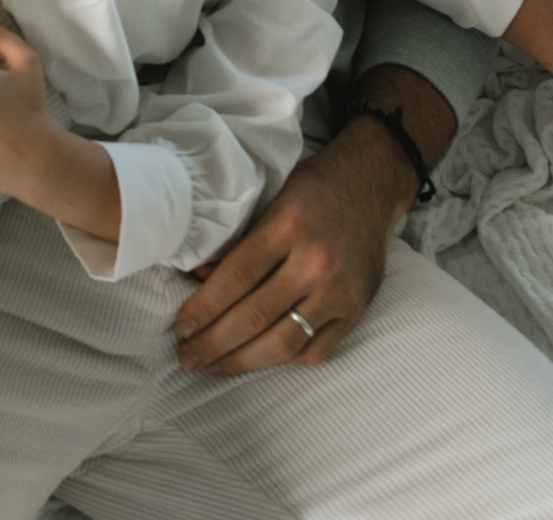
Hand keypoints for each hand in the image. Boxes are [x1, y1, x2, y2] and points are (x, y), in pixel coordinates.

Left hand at [172, 68, 452, 375]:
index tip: (181, 325)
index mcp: (290, 223)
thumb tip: (197, 279)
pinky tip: (256, 360)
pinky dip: (281, 360)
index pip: (237, 276)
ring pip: (282, 343)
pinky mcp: (356, 311)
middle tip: (186, 356)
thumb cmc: (313, 187)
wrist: (371, 185)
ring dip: (241, 362)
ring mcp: (340, 291)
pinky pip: (314, 351)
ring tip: (211, 367)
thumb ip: (238, 238)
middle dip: (213, 342)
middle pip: (254, 316)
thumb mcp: (269, 194)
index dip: (204, 306)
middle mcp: (317, 261)